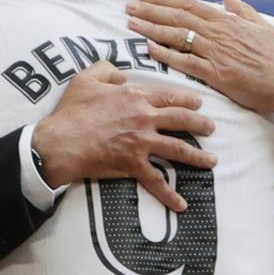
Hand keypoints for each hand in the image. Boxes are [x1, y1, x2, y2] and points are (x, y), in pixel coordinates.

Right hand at [33, 62, 216, 213]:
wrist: (61, 142)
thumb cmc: (72, 110)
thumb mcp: (87, 78)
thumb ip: (107, 69)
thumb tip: (121, 74)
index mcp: (135, 96)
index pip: (169, 96)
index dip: (186, 98)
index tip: (198, 102)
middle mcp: (145, 118)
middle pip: (181, 120)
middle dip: (200, 123)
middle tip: (212, 128)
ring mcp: (142, 143)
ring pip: (178, 149)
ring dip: (198, 156)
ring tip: (212, 161)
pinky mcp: (134, 165)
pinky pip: (156, 181)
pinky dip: (169, 195)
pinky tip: (182, 205)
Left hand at [127, 0, 273, 130]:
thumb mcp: (262, 26)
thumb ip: (243, 10)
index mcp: (228, 20)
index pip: (189, 5)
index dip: (165, 0)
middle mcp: (220, 33)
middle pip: (178, 16)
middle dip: (151, 10)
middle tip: (128, 6)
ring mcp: (217, 53)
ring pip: (178, 36)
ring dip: (152, 28)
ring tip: (132, 23)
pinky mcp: (218, 74)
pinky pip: (187, 62)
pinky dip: (167, 54)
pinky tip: (150, 48)